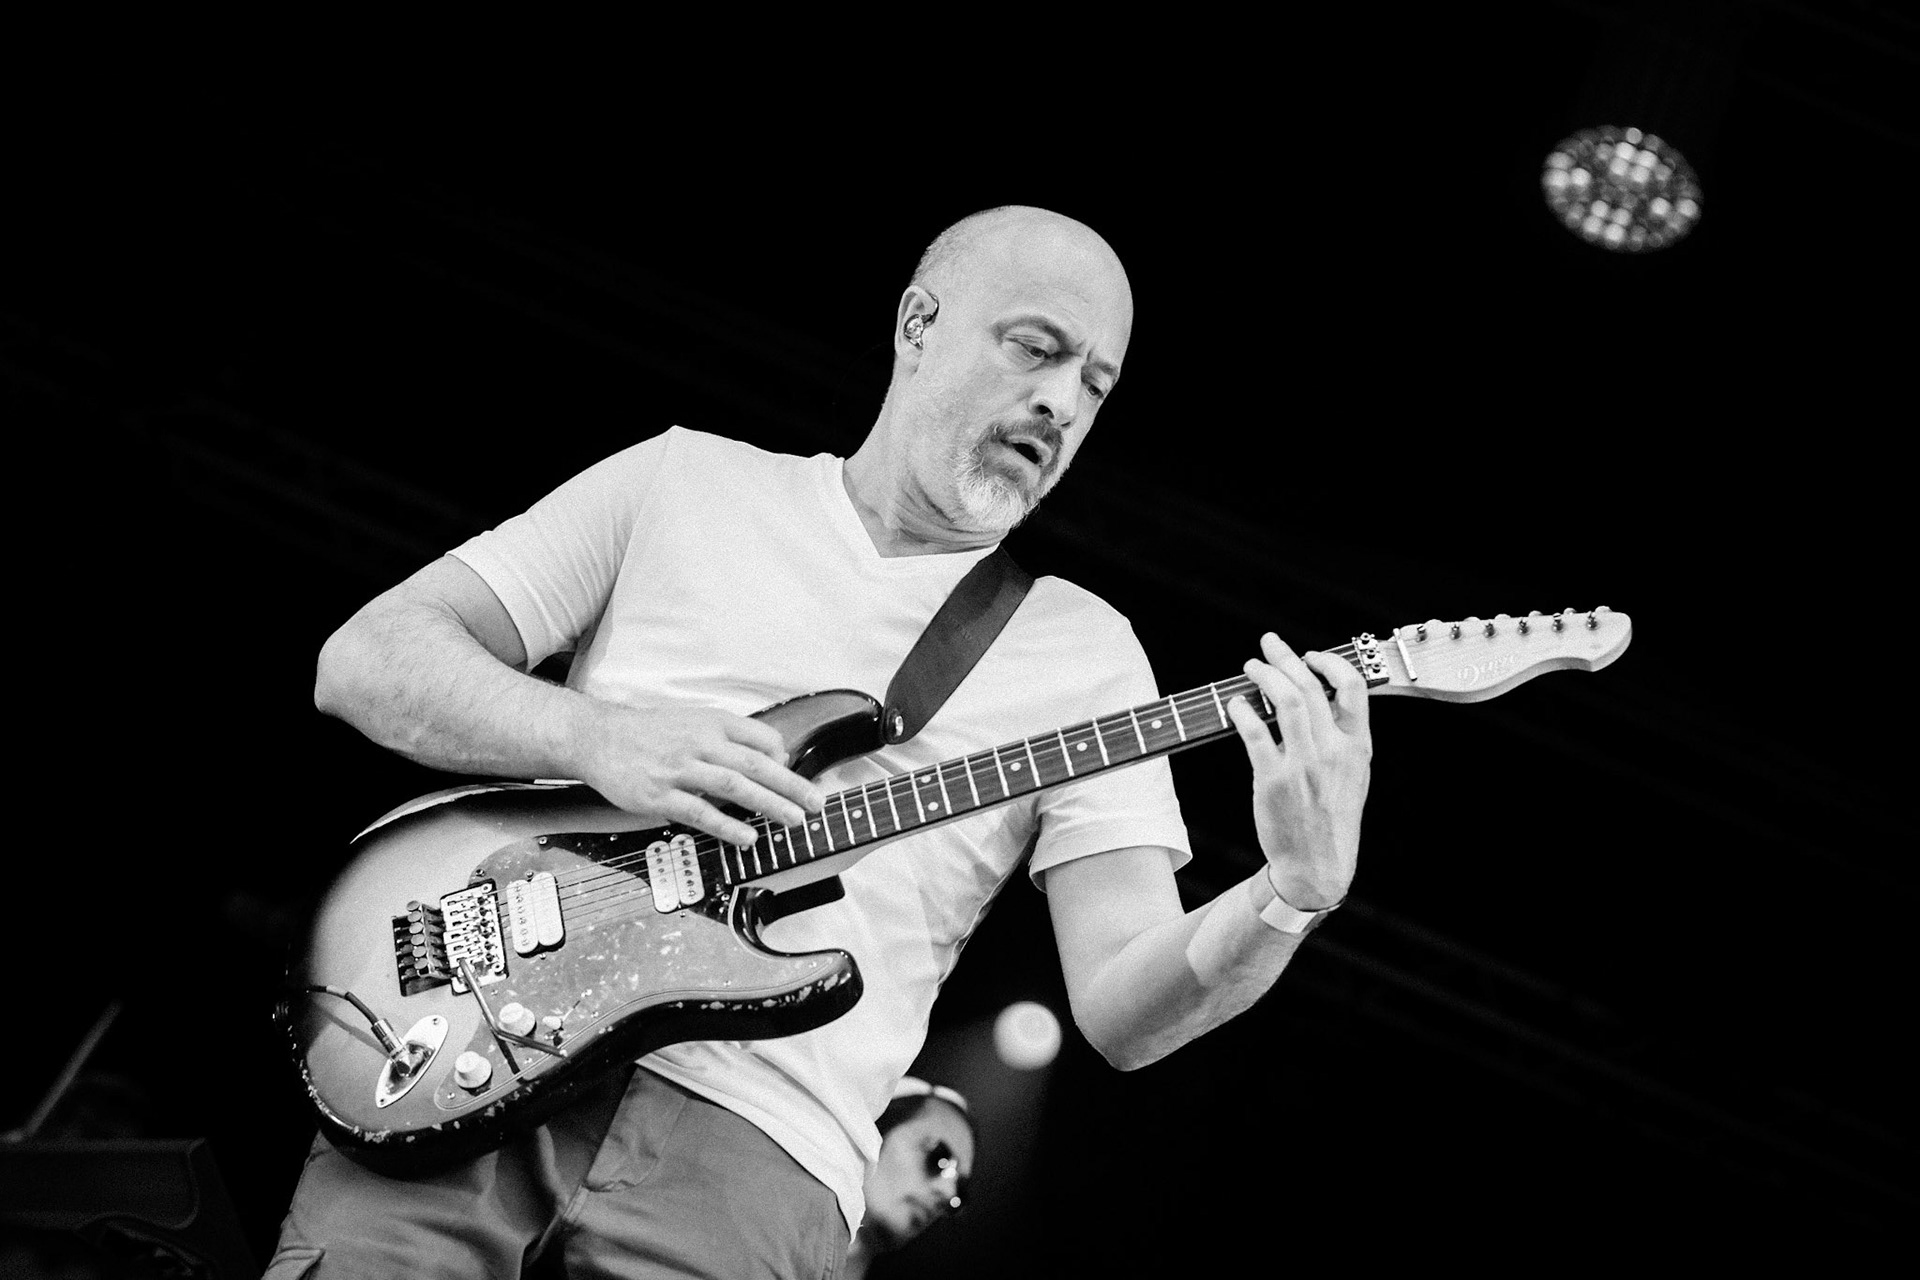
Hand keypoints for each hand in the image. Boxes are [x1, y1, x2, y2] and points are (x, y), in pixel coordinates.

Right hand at [574, 701, 824, 845]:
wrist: (599, 738)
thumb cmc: (651, 732)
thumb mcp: (694, 721)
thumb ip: (731, 736)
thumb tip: (773, 755)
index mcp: (711, 722)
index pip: (760, 737)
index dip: (784, 758)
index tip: (800, 778)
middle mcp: (699, 742)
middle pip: (755, 764)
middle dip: (791, 785)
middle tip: (816, 804)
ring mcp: (679, 769)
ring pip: (734, 787)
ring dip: (769, 804)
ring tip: (793, 820)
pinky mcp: (660, 795)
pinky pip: (700, 812)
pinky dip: (727, 825)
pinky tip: (748, 836)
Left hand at [1225, 633, 1371, 909]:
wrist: (1317, 864)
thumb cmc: (1331, 815)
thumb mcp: (1354, 773)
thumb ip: (1343, 734)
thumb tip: (1321, 693)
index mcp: (1357, 746)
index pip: (1353, 687)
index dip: (1329, 662)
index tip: (1310, 655)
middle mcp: (1332, 751)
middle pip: (1310, 686)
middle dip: (1286, 657)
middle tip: (1269, 644)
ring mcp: (1303, 765)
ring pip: (1284, 701)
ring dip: (1263, 675)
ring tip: (1250, 666)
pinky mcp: (1273, 780)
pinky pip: (1254, 733)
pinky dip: (1242, 711)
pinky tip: (1235, 704)